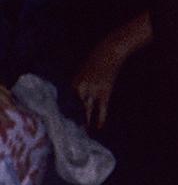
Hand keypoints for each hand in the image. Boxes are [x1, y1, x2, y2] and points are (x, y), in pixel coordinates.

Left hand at [71, 9, 152, 131]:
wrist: (109, 51)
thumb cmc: (95, 60)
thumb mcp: (82, 72)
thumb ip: (78, 85)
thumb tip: (76, 98)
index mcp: (73, 82)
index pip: (66, 101)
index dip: (64, 112)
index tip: (61, 121)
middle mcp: (81, 87)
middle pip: (74, 107)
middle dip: (71, 119)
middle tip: (68, 131)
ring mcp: (93, 90)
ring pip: (87, 110)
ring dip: (85, 122)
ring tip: (82, 133)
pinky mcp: (105, 92)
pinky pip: (101, 108)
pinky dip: (100, 118)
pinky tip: (98, 128)